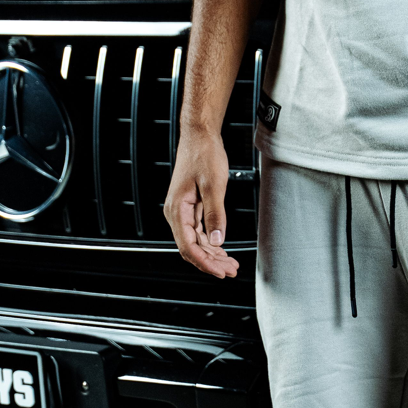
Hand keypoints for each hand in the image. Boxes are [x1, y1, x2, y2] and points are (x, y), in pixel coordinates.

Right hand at [163, 128, 239, 278]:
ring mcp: (182, 211)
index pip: (188, 246)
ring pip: (196, 241)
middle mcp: (176, 213)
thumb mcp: (213, 185)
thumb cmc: (204, 155)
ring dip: (213, 254)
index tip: (221, 272)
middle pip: (191, 247)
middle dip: (211, 262)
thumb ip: (215, 215)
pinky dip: (211, 242)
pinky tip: (223, 250)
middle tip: (231, 270)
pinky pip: (199, 231)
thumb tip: (217, 241)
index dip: (205, 262)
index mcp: (177, 210)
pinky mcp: (190, 207)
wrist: (199, 136)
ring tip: (231, 264)